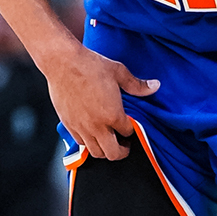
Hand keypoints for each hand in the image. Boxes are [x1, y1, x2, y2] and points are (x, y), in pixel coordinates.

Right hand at [44, 46, 157, 160]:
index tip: (131, 125)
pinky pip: (80, 143)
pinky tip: (92, 132)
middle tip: (124, 144)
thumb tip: (155, 86)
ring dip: (105, 149)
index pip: (128, 132)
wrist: (61, 62)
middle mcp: (96, 125)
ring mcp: (81, 127)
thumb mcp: (119, 72)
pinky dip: (89, 142)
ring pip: (96, 152)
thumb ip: (137, 85)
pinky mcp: (68, 124)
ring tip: (109, 140)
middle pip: (113, 153)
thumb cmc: (89, 65)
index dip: (132, 130)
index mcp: (112, 114)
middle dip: (122, 151)